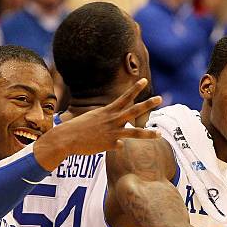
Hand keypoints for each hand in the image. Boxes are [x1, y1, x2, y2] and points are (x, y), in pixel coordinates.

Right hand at [35, 78, 161, 170]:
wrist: (67, 138)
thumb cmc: (77, 128)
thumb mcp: (92, 119)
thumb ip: (105, 121)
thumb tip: (113, 124)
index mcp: (107, 111)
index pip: (124, 98)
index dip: (134, 89)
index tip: (143, 80)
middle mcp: (112, 120)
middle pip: (134, 110)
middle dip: (148, 104)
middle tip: (160, 98)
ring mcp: (112, 132)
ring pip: (134, 133)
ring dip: (148, 133)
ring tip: (159, 134)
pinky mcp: (109, 144)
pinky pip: (119, 145)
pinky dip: (115, 144)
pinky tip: (106, 144)